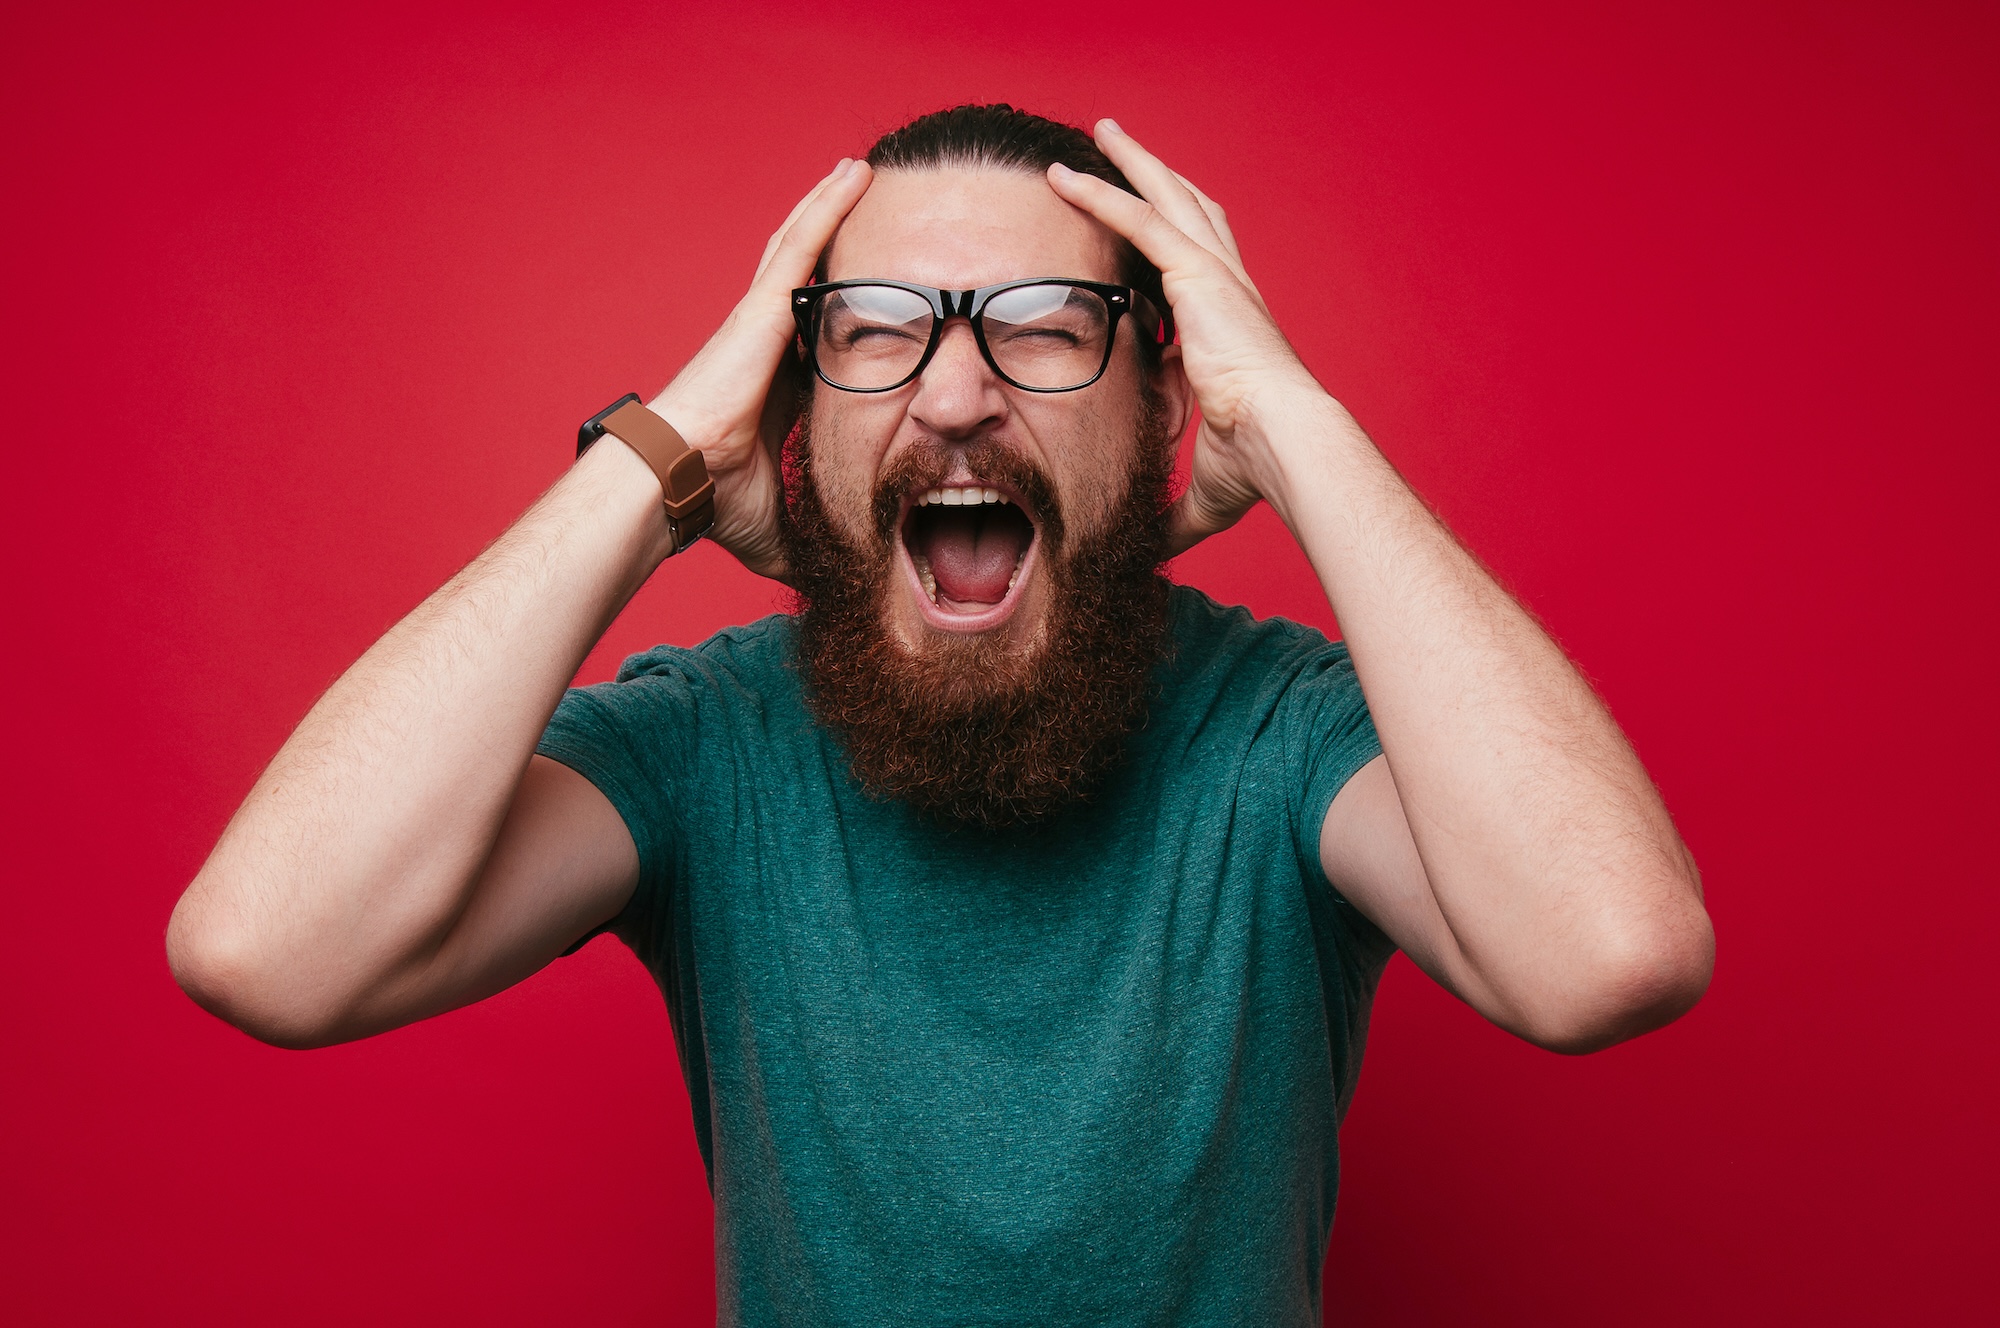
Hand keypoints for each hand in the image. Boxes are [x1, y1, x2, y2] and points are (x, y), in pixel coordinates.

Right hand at [649, 159, 873, 579]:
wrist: (672, 485)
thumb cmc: (710, 502)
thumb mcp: (781, 520)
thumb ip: (813, 534)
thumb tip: (838, 583)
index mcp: (773, 385)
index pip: (820, 336)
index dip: (846, 310)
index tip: (877, 294)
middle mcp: (766, 344)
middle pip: (808, 277)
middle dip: (835, 241)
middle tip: (868, 204)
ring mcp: (760, 322)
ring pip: (802, 248)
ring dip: (831, 207)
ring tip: (861, 169)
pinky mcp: (759, 312)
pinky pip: (799, 247)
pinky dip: (826, 209)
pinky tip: (851, 176)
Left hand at [1048, 122, 1331, 555]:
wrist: (1288, 446)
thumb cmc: (1259, 469)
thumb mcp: (1204, 490)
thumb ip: (1173, 515)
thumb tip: (1148, 557)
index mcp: (1230, 330)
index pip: (1196, 273)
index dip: (1170, 247)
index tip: (1142, 236)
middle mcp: (1227, 291)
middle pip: (1190, 215)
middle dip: (1157, 179)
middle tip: (1123, 150)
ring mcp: (1215, 278)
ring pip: (1167, 200)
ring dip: (1130, 164)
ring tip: (1100, 135)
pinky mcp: (1198, 277)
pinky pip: (1139, 220)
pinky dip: (1102, 193)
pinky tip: (1066, 175)